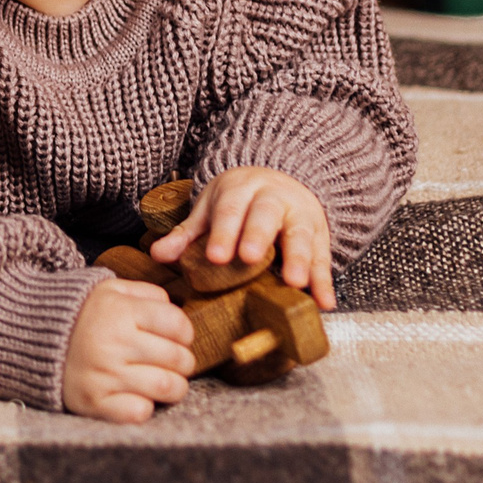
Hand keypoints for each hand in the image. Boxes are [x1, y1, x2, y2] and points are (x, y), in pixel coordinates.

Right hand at [62, 277, 195, 422]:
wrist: (33, 339)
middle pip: (178, 358)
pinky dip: (145, 406)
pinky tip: (138, 396)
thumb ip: (147, 293)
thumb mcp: (110, 290)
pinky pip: (139, 412)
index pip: (178, 324)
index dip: (185, 332)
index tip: (177, 337)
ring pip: (166, 386)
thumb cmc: (81, 315)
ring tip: (165, 381)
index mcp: (120, 311)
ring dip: (174, 387)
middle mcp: (113, 343)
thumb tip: (177, 309)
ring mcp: (104, 375)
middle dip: (183, 361)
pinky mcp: (94, 402)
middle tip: (174, 362)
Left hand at [151, 166, 335, 309]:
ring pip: (301, 234)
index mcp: (242, 189)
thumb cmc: (239, 202)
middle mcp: (274, 198)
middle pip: (267, 215)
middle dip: (259, 236)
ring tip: (294, 283)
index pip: (231, 209)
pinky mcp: (320, 236)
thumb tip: (158, 255)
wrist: (281, 181)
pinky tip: (324, 302)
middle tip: (250, 259)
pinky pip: (323, 257)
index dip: (224, 232)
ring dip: (299, 259)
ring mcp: (300, 215)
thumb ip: (187, 235)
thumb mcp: (211, 210)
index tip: (216, 257)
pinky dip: (324, 280)